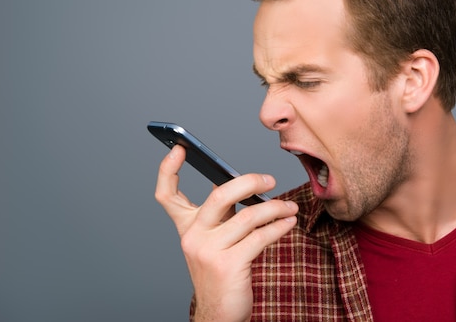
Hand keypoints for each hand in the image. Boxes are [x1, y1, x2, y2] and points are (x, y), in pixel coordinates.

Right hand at [155, 145, 297, 321]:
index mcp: (187, 228)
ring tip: (289, 208)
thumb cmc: (220, 273)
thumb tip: (240, 186)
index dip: (168, 170)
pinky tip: (288, 223)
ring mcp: (209, 251)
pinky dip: (279, 227)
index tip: (179, 149)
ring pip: (248, 216)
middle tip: (269, 180)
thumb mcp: (213, 242)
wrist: (219, 314)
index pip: (166, 196)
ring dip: (275, 209)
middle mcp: (193, 237)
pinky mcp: (229, 265)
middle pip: (219, 195)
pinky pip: (260, 237)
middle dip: (249, 182)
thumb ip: (220, 216)